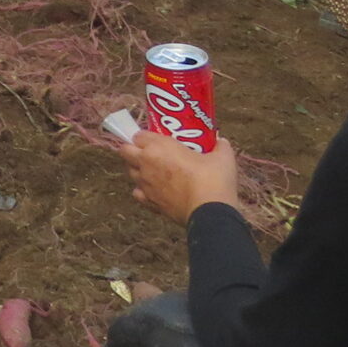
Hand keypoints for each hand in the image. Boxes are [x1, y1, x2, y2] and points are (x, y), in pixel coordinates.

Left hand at [121, 129, 241, 224]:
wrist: (209, 211)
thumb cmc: (213, 179)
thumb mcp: (222, 157)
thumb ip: (220, 146)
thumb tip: (221, 141)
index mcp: (158, 146)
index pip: (138, 135)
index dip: (146, 136)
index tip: (156, 139)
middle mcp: (146, 163)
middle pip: (125, 151)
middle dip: (132, 150)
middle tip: (148, 152)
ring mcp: (145, 184)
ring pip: (130, 172)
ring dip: (137, 169)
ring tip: (153, 171)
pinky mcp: (149, 202)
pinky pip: (137, 193)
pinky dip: (142, 191)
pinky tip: (155, 191)